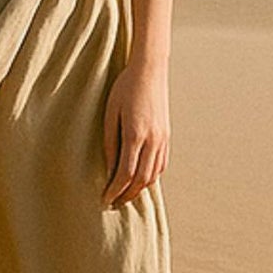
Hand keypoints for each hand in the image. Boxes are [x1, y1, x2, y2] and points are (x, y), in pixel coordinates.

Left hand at [102, 59, 169, 207]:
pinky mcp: (167, 135)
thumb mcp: (110, 113)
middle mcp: (153, 140)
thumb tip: (109, 168)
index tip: (105, 199)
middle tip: (114, 203)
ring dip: (139, 188)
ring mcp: (163, 138)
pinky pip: (161, 164)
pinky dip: (151, 176)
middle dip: (127, 195)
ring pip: (153, 175)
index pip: (126, 173)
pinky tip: (141, 179)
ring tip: (125, 194)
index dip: (115, 190)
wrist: (150, 69)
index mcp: (136, 134)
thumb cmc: (125, 88)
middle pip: (141, 179)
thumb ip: (110, 142)